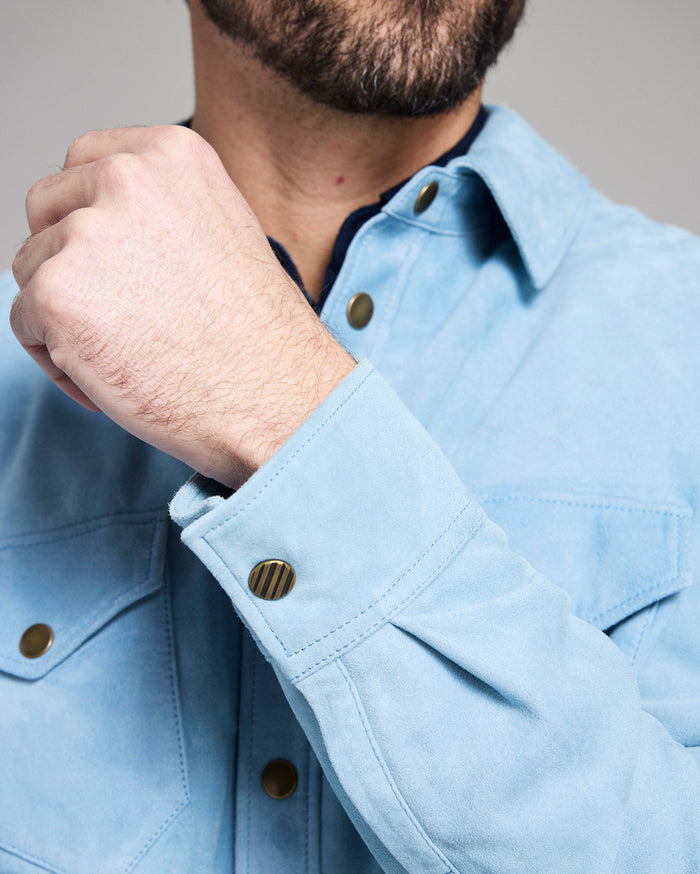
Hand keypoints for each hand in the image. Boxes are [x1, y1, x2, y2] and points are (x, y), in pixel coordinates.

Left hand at [10, 126, 354, 486]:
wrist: (275, 398)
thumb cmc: (258, 336)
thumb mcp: (222, 233)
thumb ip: (160, 211)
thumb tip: (103, 224)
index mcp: (171, 154)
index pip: (86, 160)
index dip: (90, 214)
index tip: (113, 258)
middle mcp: (126, 178)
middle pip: (46, 207)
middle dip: (67, 257)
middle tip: (118, 309)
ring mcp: (87, 235)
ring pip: (32, 268)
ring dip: (64, 312)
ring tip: (126, 350)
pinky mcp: (56, 293)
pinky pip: (25, 323)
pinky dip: (57, 358)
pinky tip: (114, 375)